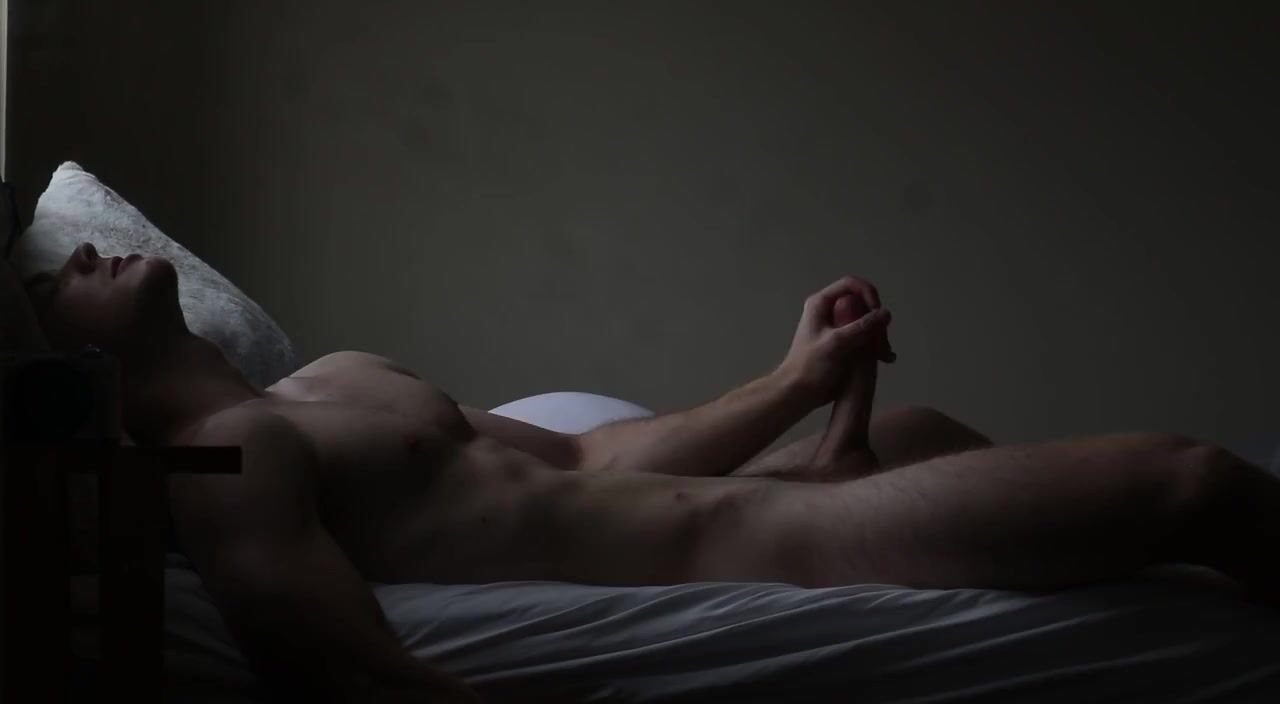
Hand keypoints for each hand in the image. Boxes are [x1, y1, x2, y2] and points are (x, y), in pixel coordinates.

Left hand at [778, 276, 892, 406]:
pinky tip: (884, 359)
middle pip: (862, 304)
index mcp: (821, 304)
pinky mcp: (844, 343)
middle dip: (876, 321)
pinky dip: (875, 345)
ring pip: (866, 322)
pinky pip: (865, 336)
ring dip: (878, 335)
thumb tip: (886, 314)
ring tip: (885, 355)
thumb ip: (861, 327)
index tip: (878, 314)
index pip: (852, 285)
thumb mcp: (837, 344)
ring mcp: (837, 328)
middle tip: (882, 342)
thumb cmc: (810, 367)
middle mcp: (829, 311)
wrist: (798, 393)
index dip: (869, 295)